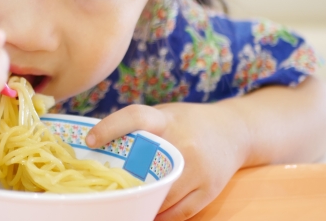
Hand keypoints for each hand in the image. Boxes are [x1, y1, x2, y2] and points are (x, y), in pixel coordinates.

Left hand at [86, 103, 248, 220]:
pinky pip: (179, 212)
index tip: (90, 140)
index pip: (135, 118)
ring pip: (160, 197)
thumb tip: (97, 146)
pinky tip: (148, 214)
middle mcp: (183, 143)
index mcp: (166, 120)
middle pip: (144, 169)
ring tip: (123, 205)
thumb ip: (139, 128)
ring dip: (141, 204)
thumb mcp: (164, 114)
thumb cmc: (189, 122)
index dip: (110, 127)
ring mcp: (198, 169)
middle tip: (103, 189)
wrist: (235, 130)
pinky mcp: (209, 189)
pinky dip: (161, 216)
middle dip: (123, 182)